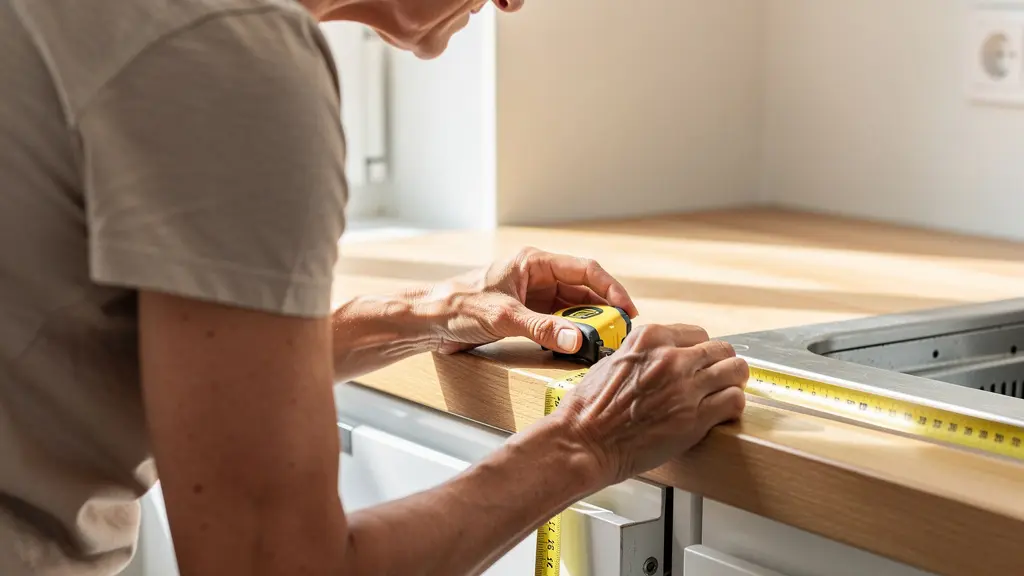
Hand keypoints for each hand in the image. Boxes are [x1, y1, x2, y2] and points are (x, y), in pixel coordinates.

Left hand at [431, 247, 638, 354]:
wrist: (427, 321)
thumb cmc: (458, 307)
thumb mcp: (504, 318)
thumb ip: (543, 329)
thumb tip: (578, 340)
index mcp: (533, 262)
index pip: (585, 270)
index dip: (611, 289)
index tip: (628, 311)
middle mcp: (536, 276)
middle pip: (582, 291)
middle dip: (602, 311)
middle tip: (619, 334)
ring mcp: (531, 295)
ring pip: (571, 309)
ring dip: (587, 325)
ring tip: (603, 344)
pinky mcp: (524, 314)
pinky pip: (556, 322)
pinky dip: (569, 334)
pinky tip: (577, 348)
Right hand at [552, 324, 747, 485]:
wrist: (584, 441)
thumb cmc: (590, 408)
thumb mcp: (612, 361)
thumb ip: (642, 354)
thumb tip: (659, 358)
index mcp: (650, 338)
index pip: (697, 334)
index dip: (700, 351)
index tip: (700, 362)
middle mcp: (671, 357)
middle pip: (721, 349)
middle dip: (722, 364)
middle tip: (719, 377)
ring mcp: (685, 386)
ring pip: (735, 371)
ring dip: (733, 382)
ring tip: (726, 393)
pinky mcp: (695, 417)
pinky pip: (734, 401)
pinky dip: (733, 407)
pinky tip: (723, 413)